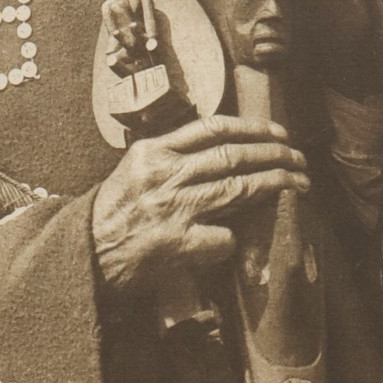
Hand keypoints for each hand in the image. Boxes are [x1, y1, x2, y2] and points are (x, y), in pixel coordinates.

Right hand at [92, 115, 308, 296]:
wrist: (84, 256)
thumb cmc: (111, 216)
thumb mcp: (134, 172)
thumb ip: (170, 158)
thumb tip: (220, 150)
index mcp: (152, 152)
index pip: (211, 128)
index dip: (251, 127)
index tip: (276, 130)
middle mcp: (163, 175)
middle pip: (232, 156)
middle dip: (274, 154)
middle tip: (298, 157)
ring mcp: (171, 209)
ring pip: (237, 188)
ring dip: (275, 185)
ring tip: (299, 182)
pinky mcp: (177, 243)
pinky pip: (223, 237)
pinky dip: (236, 238)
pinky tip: (242, 240)